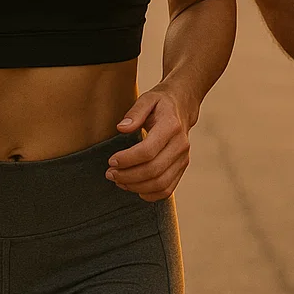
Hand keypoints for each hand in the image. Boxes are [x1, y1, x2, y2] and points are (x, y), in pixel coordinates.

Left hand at [107, 87, 195, 201]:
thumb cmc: (161, 103)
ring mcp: (183, 158)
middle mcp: (180, 144)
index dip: (127, 159)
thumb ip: (134, 112)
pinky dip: (149, 194)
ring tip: (118, 181)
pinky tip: (133, 187)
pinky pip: (167, 190)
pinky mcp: (182, 167)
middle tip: (110, 173)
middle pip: (153, 170)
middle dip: (127, 176)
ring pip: (160, 184)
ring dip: (136, 187)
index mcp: (171, 126)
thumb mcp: (147, 99)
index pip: (148, 150)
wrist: (183, 106)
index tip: (111, 161)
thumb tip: (121, 128)